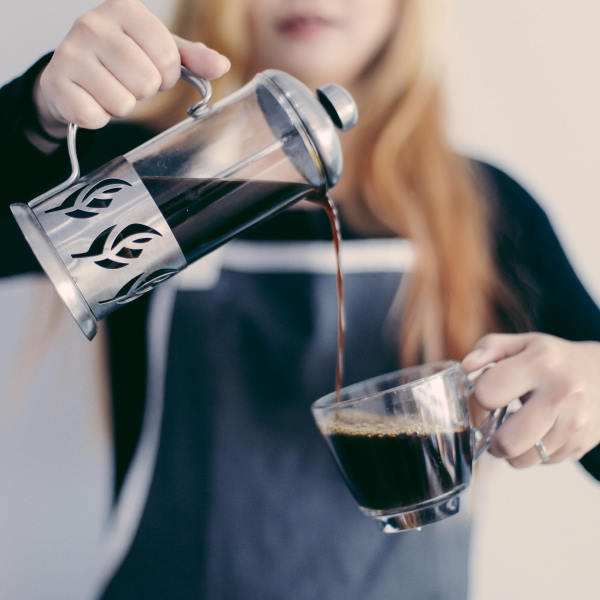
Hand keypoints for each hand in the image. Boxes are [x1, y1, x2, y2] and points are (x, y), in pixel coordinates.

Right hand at [33, 0, 229, 136]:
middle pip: (146, 82)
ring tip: (108, 90)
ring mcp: (70, 52)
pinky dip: (99, 117)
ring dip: (121, 106)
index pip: (168, 59)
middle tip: (128, 83)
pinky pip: (96, 116)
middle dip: (143, 92)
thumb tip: (221, 65)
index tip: (154, 72)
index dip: (167, 76)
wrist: (69, 74)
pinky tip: (91, 99)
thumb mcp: (158, 51)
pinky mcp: (56, 83)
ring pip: (123, 103)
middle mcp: (93, 24)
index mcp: (125, 9)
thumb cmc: (120, 60)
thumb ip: (192, 58)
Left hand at [462, 332, 599, 466]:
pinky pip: (542, 462)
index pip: (488, 393)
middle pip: (507, 442)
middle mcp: (562, 395)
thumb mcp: (522, 343)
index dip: (481, 394)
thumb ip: (488, 349)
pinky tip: (538, 430)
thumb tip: (466, 367)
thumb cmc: (554, 359)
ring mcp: (575, 424)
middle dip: (492, 437)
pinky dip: (533, 451)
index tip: (490, 391)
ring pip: (523, 460)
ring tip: (517, 427)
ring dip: (512, 448)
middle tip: (496, 424)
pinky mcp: (581, 445)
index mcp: (541, 363)